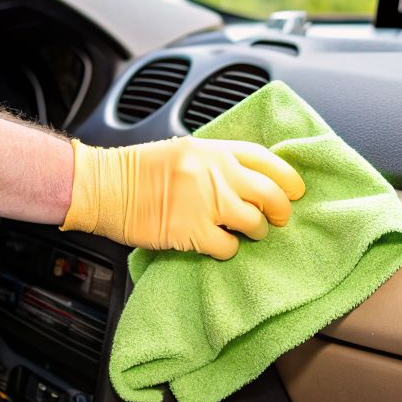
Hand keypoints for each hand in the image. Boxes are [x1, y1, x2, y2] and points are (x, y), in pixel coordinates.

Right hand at [58, 136, 305, 258]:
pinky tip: (219, 246)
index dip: (287, 176)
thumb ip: (217, 162)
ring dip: (257, 232)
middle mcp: (215, 173)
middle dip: (282, 210)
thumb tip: (250, 179)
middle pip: (270, 193)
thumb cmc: (138, 170)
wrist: (104, 187)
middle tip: (280, 219)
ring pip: (255, 222)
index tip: (296, 189)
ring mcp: (205, 203)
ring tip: (248, 234)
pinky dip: (229, 250)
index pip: (266, 159)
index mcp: (213, 150)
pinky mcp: (192, 231)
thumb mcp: (184, 151)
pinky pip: (229, 247)